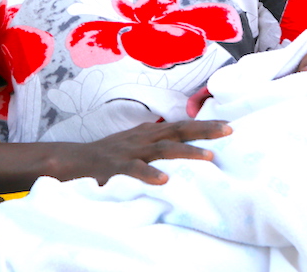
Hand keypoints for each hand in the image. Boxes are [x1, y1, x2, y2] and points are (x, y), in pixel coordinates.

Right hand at [65, 120, 231, 185]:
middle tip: (229, 131)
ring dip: (186, 151)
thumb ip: (157, 142)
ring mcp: (131, 151)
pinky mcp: (116, 165)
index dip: (205, 125)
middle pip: (178, 130)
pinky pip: (135, 169)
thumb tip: (179, 140)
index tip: (229, 126)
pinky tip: (164, 180)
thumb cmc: (112, 154)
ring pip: (163, 148)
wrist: (77, 158)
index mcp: (150, 133)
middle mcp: (144, 138)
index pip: (182, 125)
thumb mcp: (137, 144)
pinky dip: (149, 173)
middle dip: (204, 130)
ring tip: (208, 156)